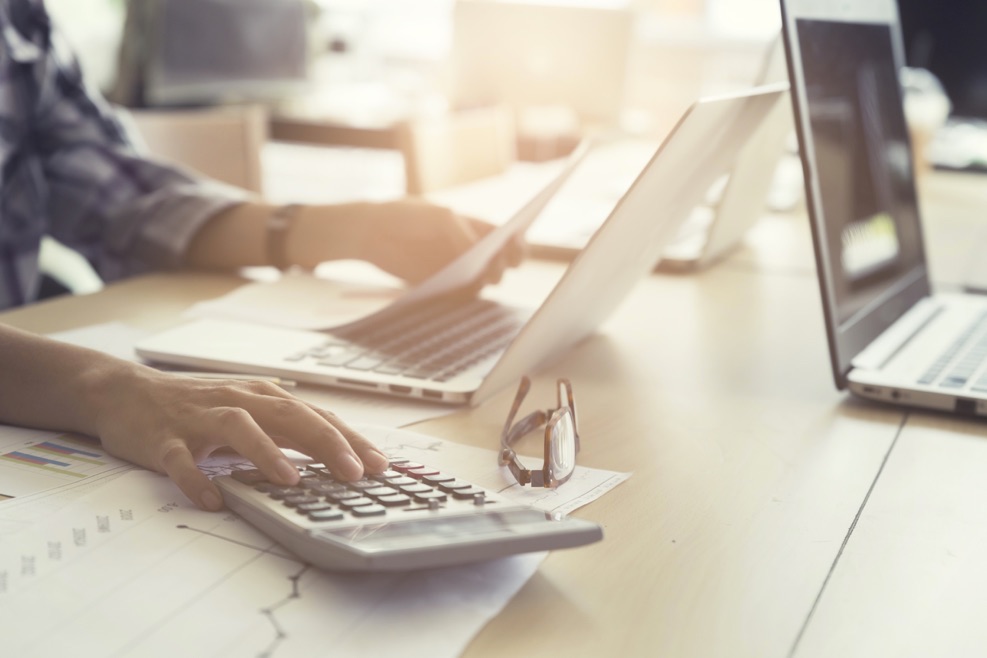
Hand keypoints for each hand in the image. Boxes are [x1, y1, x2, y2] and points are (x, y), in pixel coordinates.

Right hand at [93, 364, 388, 510]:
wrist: (126, 393)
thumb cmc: (199, 407)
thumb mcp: (250, 412)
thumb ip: (288, 430)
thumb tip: (338, 455)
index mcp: (263, 397)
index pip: (315, 416)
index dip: (350, 440)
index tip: (380, 466)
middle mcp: (238, 401)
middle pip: (289, 417)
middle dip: (326, 443)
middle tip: (354, 473)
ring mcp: (200, 419)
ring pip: (238, 428)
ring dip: (267, 453)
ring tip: (292, 480)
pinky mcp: (163, 439)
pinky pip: (180, 460)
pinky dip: (195, 479)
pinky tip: (212, 500)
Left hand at [359, 199, 522, 284]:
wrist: (371, 232)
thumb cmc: (408, 215)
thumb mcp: (440, 217)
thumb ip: (462, 235)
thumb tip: (481, 259)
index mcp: (477, 230)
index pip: (509, 240)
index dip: (518, 245)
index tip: (516, 246)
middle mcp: (472, 253)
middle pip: (500, 265)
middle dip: (502, 265)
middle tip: (494, 265)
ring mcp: (457, 271)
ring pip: (482, 283)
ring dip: (483, 281)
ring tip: (476, 274)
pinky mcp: (440, 288)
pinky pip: (460, 296)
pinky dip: (463, 294)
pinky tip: (457, 286)